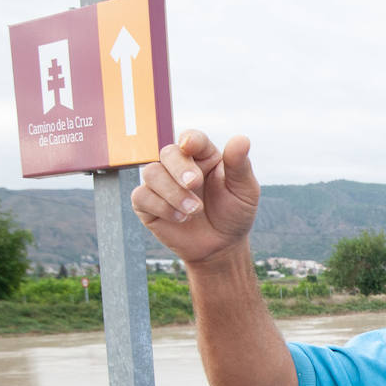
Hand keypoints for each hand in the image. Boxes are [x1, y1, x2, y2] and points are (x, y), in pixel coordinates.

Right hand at [131, 130, 258, 264]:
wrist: (221, 247)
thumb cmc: (234, 214)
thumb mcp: (245, 191)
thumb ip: (240, 165)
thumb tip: (242, 139)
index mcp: (203, 156)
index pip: (192, 139)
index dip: (189, 140)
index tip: (189, 146)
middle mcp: (179, 165)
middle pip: (167, 153)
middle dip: (179, 168)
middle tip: (194, 184)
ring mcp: (161, 183)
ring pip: (151, 173)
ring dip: (173, 192)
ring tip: (194, 211)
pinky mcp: (147, 204)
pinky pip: (141, 196)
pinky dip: (161, 207)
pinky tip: (180, 218)